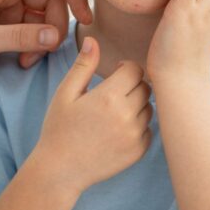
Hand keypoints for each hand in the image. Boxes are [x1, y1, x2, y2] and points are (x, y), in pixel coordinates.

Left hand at [0, 0, 92, 86]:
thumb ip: (19, 37)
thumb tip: (55, 37)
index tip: (85, 17)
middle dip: (54, 25)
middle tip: (46, 51)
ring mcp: (6, 9)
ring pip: (45, 17)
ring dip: (44, 40)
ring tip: (28, 60)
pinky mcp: (6, 26)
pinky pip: (34, 31)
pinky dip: (35, 47)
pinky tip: (23, 62)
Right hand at [31, 36, 151, 193]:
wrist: (61, 171)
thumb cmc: (59, 129)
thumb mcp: (66, 93)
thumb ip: (83, 65)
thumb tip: (93, 39)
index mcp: (108, 96)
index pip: (135, 69)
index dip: (126, 68)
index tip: (115, 73)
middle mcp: (126, 115)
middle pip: (145, 87)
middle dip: (132, 85)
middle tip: (114, 93)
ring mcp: (134, 135)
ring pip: (150, 107)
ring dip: (138, 105)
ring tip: (116, 112)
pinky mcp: (139, 151)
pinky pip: (149, 129)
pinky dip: (139, 126)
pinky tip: (119, 130)